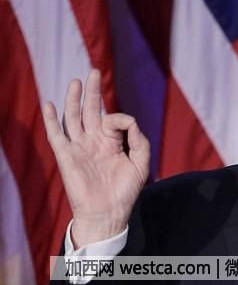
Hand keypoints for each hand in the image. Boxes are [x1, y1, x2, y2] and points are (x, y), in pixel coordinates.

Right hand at [42, 69, 149, 248]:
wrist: (108, 213)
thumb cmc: (125, 191)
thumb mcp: (141, 164)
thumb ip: (140, 141)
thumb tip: (129, 121)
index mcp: (112, 143)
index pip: (113, 119)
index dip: (120, 117)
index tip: (126, 125)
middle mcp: (94, 142)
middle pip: (91, 111)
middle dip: (92, 92)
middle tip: (94, 71)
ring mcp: (79, 147)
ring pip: (74, 118)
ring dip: (74, 99)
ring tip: (76, 81)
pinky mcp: (66, 156)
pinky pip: (56, 135)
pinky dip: (51, 120)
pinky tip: (49, 104)